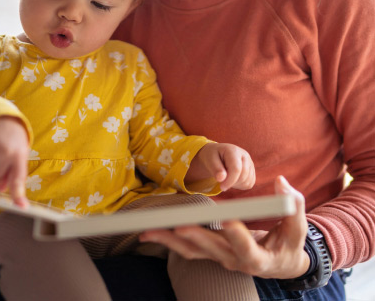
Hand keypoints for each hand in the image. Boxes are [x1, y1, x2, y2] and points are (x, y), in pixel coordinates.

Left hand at [140, 176, 309, 279]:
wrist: (281, 263)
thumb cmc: (290, 243)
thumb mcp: (297, 228)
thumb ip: (293, 205)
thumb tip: (282, 182)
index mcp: (258, 258)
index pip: (246, 247)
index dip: (237, 235)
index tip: (228, 220)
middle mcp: (235, 261)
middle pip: (211, 249)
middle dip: (195, 236)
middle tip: (180, 224)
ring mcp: (220, 258)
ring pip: (192, 251)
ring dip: (170, 241)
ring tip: (149, 231)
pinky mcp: (211, 252)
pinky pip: (186, 249)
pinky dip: (169, 241)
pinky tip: (151, 233)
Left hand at [185, 143, 254, 190]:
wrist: (218, 154)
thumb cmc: (213, 156)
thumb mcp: (210, 160)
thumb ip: (215, 168)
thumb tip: (221, 178)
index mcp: (234, 150)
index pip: (236, 169)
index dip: (229, 181)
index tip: (221, 187)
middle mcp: (245, 156)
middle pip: (243, 176)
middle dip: (232, 183)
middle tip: (221, 182)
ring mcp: (250, 163)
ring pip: (247, 181)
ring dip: (236, 184)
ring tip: (226, 178)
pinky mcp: (252, 171)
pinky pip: (249, 184)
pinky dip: (240, 185)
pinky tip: (232, 179)